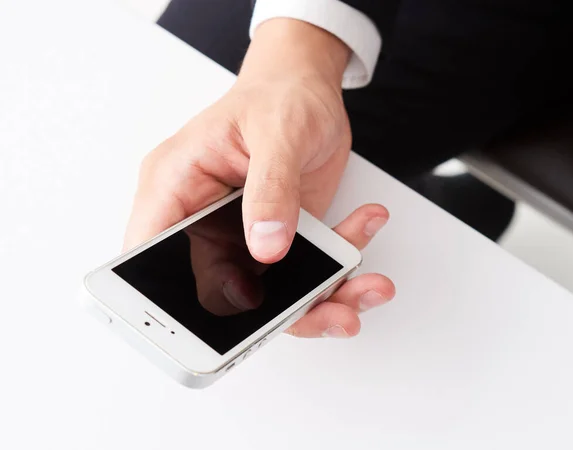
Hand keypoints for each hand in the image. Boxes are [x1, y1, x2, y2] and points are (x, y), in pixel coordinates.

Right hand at [124, 19, 394, 336]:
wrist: (308, 88)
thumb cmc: (278, 95)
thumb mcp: (276, 132)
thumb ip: (271, 190)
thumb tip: (267, 246)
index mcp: (176, 186)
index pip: (152, 252)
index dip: (174, 301)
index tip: (229, 319)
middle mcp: (204, 219)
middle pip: (221, 290)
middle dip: (282, 312)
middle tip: (334, 313)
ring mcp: (243, 234)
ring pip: (272, 292)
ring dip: (325, 295)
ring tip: (367, 287)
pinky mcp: (280, 237)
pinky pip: (306, 271)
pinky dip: (343, 264)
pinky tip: (364, 228)